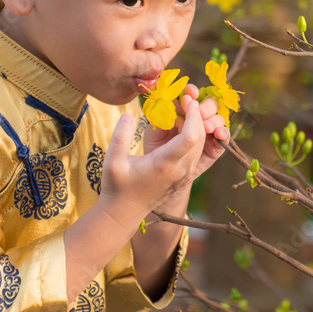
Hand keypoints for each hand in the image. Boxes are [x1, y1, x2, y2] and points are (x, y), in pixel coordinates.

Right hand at [98, 100, 214, 220]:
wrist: (124, 212)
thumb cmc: (117, 186)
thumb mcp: (112, 161)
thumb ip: (120, 137)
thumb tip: (128, 116)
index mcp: (165, 164)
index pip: (190, 137)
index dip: (193, 116)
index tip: (188, 100)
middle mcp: (180, 170)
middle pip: (200, 138)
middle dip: (197, 116)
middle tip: (186, 99)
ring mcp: (184, 174)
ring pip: (200, 145)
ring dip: (196, 125)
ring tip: (182, 110)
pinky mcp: (183, 176)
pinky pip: (195, 152)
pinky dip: (193, 136)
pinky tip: (178, 126)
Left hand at [142, 83, 227, 181]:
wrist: (158, 176)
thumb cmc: (153, 150)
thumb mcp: (153, 132)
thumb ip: (161, 118)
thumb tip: (170, 105)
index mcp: (179, 110)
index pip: (189, 94)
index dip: (191, 91)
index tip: (190, 93)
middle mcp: (195, 118)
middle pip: (209, 104)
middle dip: (207, 106)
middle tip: (200, 112)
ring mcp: (206, 132)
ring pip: (218, 119)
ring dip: (214, 119)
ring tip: (207, 127)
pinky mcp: (214, 147)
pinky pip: (223, 138)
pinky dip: (223, 133)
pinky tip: (218, 133)